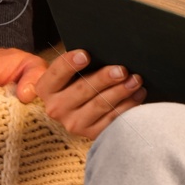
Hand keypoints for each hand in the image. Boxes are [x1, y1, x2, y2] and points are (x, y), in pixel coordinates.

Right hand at [31, 49, 147, 139]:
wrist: (70, 107)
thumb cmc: (73, 79)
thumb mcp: (65, 70)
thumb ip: (73, 61)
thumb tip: (97, 50)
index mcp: (46, 88)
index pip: (57, 73)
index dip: (71, 63)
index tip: (86, 54)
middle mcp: (56, 108)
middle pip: (82, 89)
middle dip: (104, 78)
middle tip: (122, 70)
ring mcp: (74, 123)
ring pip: (100, 105)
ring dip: (120, 92)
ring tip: (135, 80)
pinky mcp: (91, 134)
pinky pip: (112, 119)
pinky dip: (127, 106)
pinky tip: (138, 94)